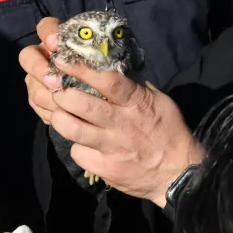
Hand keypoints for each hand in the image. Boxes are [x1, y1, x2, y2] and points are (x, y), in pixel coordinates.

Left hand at [19, 18, 203, 206]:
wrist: (178, 173)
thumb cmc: (167, 130)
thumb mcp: (157, 100)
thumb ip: (134, 85)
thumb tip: (112, 64)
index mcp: (136, 103)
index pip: (108, 81)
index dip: (82, 69)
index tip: (62, 59)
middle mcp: (122, 124)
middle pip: (82, 105)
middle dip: (62, 94)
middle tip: (53, 88)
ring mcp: (112, 148)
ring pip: (72, 130)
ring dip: (60, 118)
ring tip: (59, 113)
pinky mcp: (105, 169)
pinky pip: (78, 153)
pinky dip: (75, 146)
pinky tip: (80, 142)